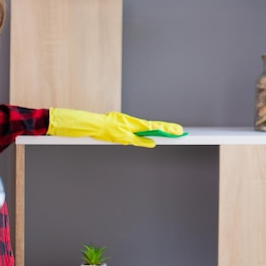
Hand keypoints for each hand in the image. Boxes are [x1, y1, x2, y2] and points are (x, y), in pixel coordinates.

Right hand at [47, 108, 183, 147]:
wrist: (85, 124)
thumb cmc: (98, 127)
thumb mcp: (114, 129)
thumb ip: (127, 136)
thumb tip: (139, 141)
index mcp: (129, 122)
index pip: (150, 126)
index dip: (163, 128)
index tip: (175, 130)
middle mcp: (129, 123)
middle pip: (152, 126)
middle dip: (167, 129)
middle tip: (181, 131)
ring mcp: (124, 128)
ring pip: (146, 130)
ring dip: (160, 132)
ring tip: (175, 134)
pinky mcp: (118, 134)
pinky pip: (134, 139)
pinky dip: (143, 141)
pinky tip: (154, 143)